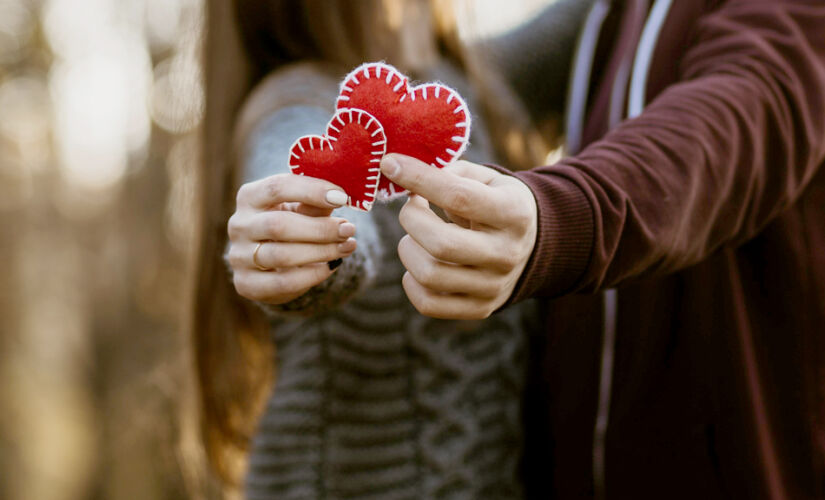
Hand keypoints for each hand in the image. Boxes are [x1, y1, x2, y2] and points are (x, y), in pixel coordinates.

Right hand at [227, 173, 356, 303]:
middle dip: (320, 229)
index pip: (277, 187)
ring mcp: (239, 256)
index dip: (311, 191)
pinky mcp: (246, 283)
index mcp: (249, 197)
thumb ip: (316, 204)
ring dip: (321, 252)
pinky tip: (331, 266)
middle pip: (278, 226)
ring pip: (282, 256)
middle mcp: (239, 225)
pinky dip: (312, 275)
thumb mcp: (301, 209)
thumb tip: (340, 199)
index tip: (342, 198)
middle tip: (349, 229)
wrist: (269, 263)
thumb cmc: (290, 224)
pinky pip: (283, 282)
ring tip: (347, 246)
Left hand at [380, 154, 536, 318]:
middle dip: (411, 219)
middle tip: (411, 207)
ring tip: (415, 237)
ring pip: (429, 275)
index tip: (390, 164)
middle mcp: (507, 253)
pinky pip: (428, 304)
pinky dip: (411, 282)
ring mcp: (494, 286)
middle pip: (441, 244)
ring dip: (408, 249)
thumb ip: (449, 173)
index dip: (419, 179)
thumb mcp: (486, 179)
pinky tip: (418, 262)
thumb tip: (402, 173)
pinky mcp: (480, 308)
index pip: (458, 196)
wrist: (532, 247)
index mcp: (513, 213)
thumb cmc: (497, 203)